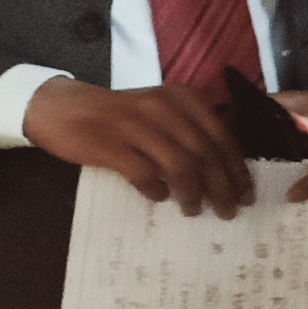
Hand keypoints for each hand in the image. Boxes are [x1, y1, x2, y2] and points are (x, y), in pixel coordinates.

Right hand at [24, 78, 253, 214]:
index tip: (246, 192)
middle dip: (221, 186)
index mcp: (181, 98)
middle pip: (205, 153)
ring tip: (194, 210)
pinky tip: (159, 198)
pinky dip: (156, 189)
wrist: (61, 108)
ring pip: (180, 164)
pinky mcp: (110, 145)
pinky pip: (144, 173)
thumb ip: (188, 131)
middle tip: (228, 210)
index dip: (236, 167)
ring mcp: (136, 126)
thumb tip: (221, 169)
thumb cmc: (117, 115)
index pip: (221, 135)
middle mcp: (163, 108)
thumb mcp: (158, 111)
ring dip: (193, 192)